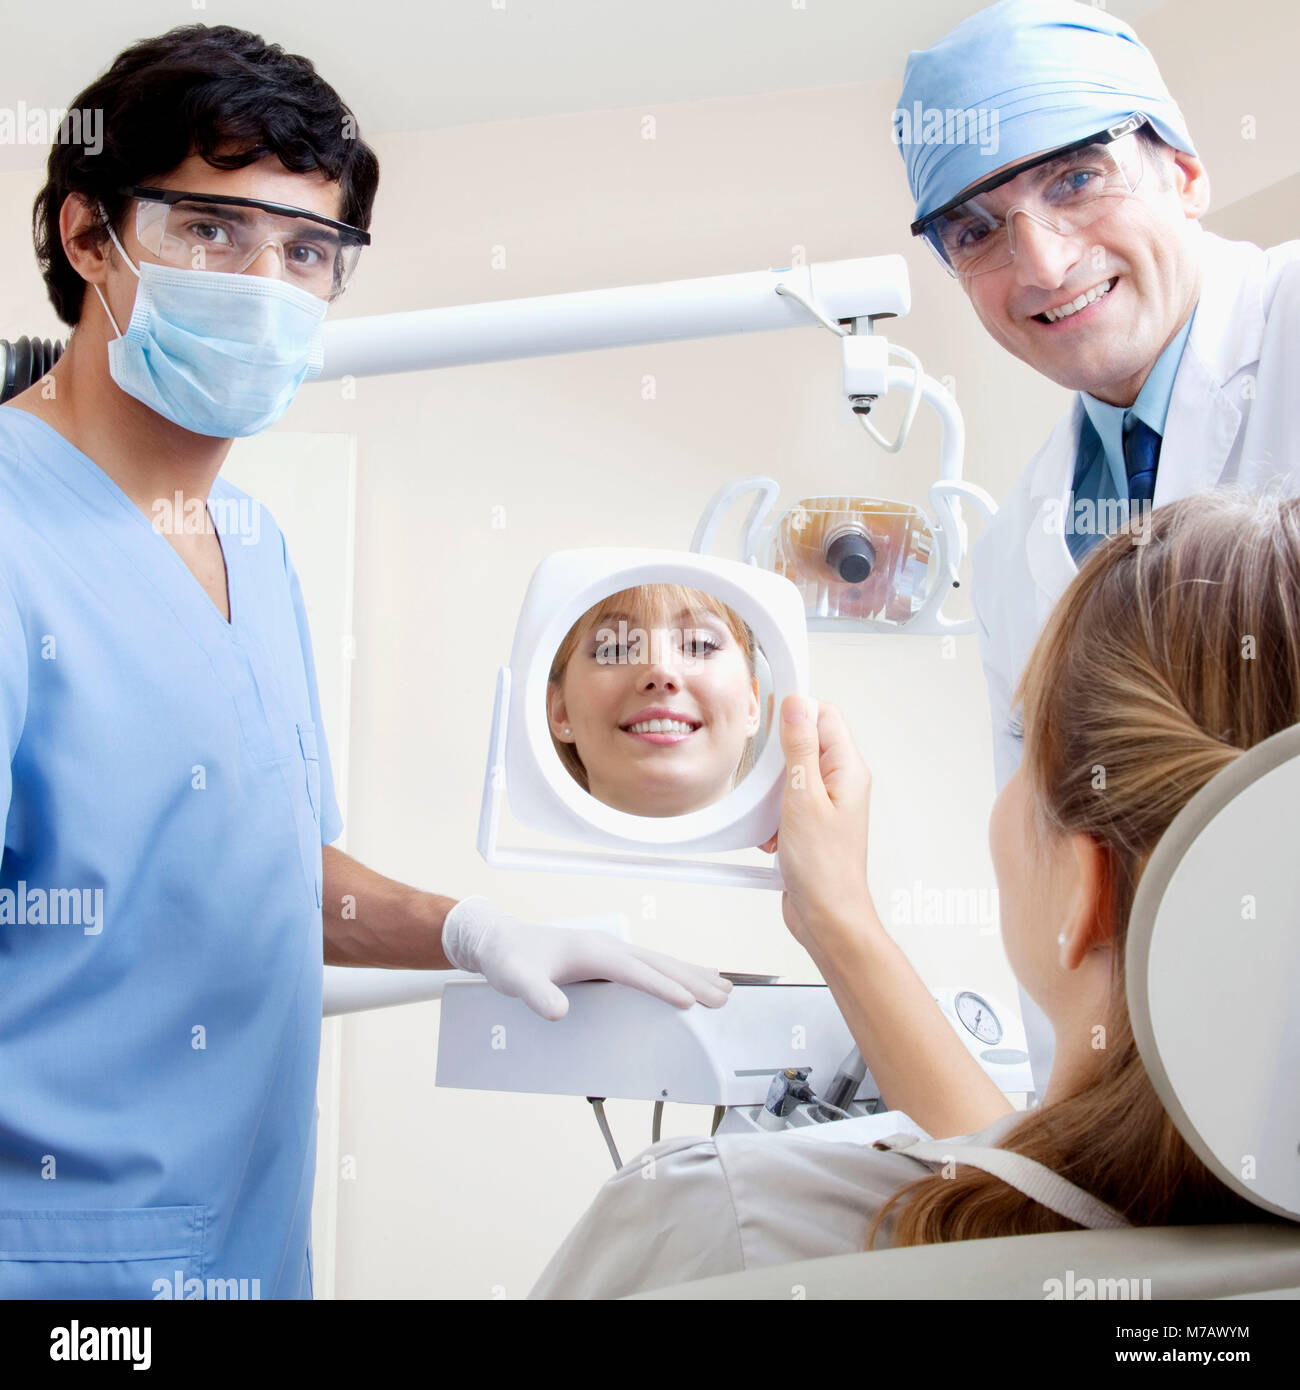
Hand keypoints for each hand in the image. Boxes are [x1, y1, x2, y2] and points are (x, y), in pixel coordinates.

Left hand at [441, 897, 733, 1020]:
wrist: (499, 941)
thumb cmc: (509, 960)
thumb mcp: (515, 979)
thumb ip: (534, 994)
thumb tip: (558, 1012)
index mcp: (592, 950)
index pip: (635, 971)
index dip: (662, 987)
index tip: (689, 1002)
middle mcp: (607, 946)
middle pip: (658, 963)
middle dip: (692, 980)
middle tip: (723, 998)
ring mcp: (610, 950)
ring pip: (659, 962)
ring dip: (691, 974)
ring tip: (723, 987)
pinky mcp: (608, 958)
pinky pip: (650, 965)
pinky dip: (675, 972)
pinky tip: (689, 978)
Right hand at [758, 695, 871, 946]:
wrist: (827, 918)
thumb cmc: (824, 869)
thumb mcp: (803, 799)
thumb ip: (800, 749)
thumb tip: (798, 705)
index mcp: (848, 770)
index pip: (825, 715)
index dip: (796, 709)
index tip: (767, 712)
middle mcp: (841, 783)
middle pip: (804, 744)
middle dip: (776, 759)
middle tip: (765, 775)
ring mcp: (826, 804)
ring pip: (789, 775)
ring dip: (771, 793)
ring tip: (771, 813)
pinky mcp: (810, 824)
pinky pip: (784, 803)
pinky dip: (770, 816)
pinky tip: (771, 836)